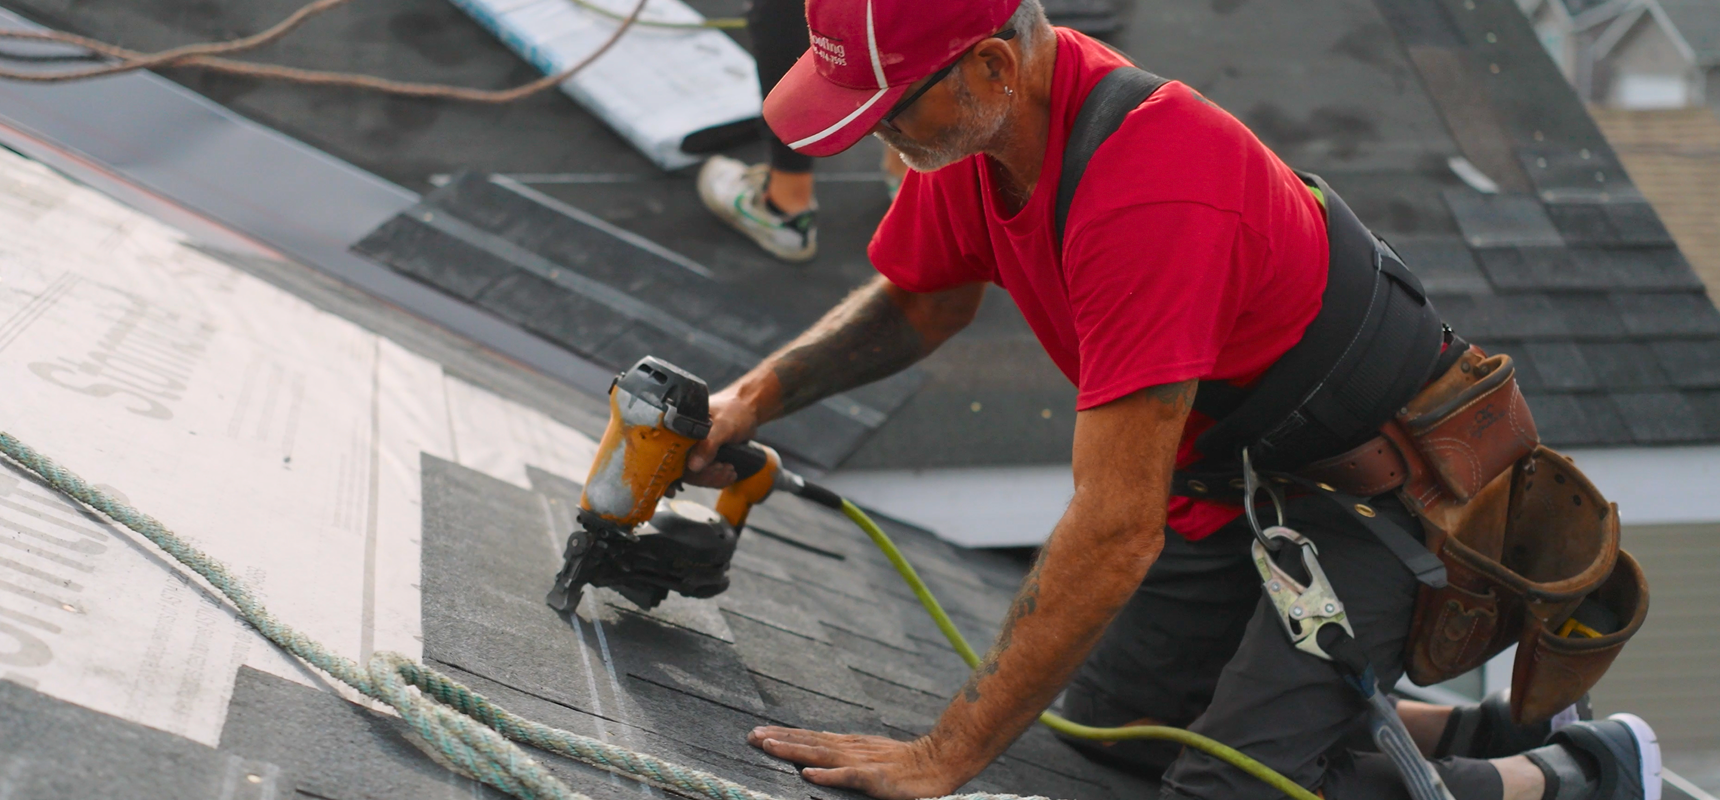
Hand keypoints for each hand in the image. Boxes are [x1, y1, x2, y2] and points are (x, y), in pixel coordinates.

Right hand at [683, 387, 762, 487]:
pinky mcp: (705, 456)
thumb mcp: (722, 427)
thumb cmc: (735, 410)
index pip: (672, 457)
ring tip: (730, 469)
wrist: (748, 408)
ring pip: (696, 474)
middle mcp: (684, 441)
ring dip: (714, 477)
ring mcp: (695, 449)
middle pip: (684, 470)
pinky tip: (730, 471)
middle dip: (706, 474)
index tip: (700, 475)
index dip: (683, 471)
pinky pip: (706, 474)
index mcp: (681, 430)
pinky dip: (718, 477)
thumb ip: (708, 445)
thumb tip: (693, 466)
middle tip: (723, 467)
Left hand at [747, 726, 975, 799]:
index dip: (784, 735)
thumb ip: (845, 761)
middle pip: (809, 742)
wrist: (942, 761)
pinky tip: (808, 775)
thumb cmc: (907, 765)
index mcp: (849, 745)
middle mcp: (851, 749)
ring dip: (794, 750)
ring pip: (821, 754)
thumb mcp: (871, 760)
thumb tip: (816, 764)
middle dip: (779, 738)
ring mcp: (862, 763)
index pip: (810, 738)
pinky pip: (848, 777)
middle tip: (750, 735)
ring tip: (768, 746)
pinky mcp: (875, 779)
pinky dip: (827, 775)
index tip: (756, 732)